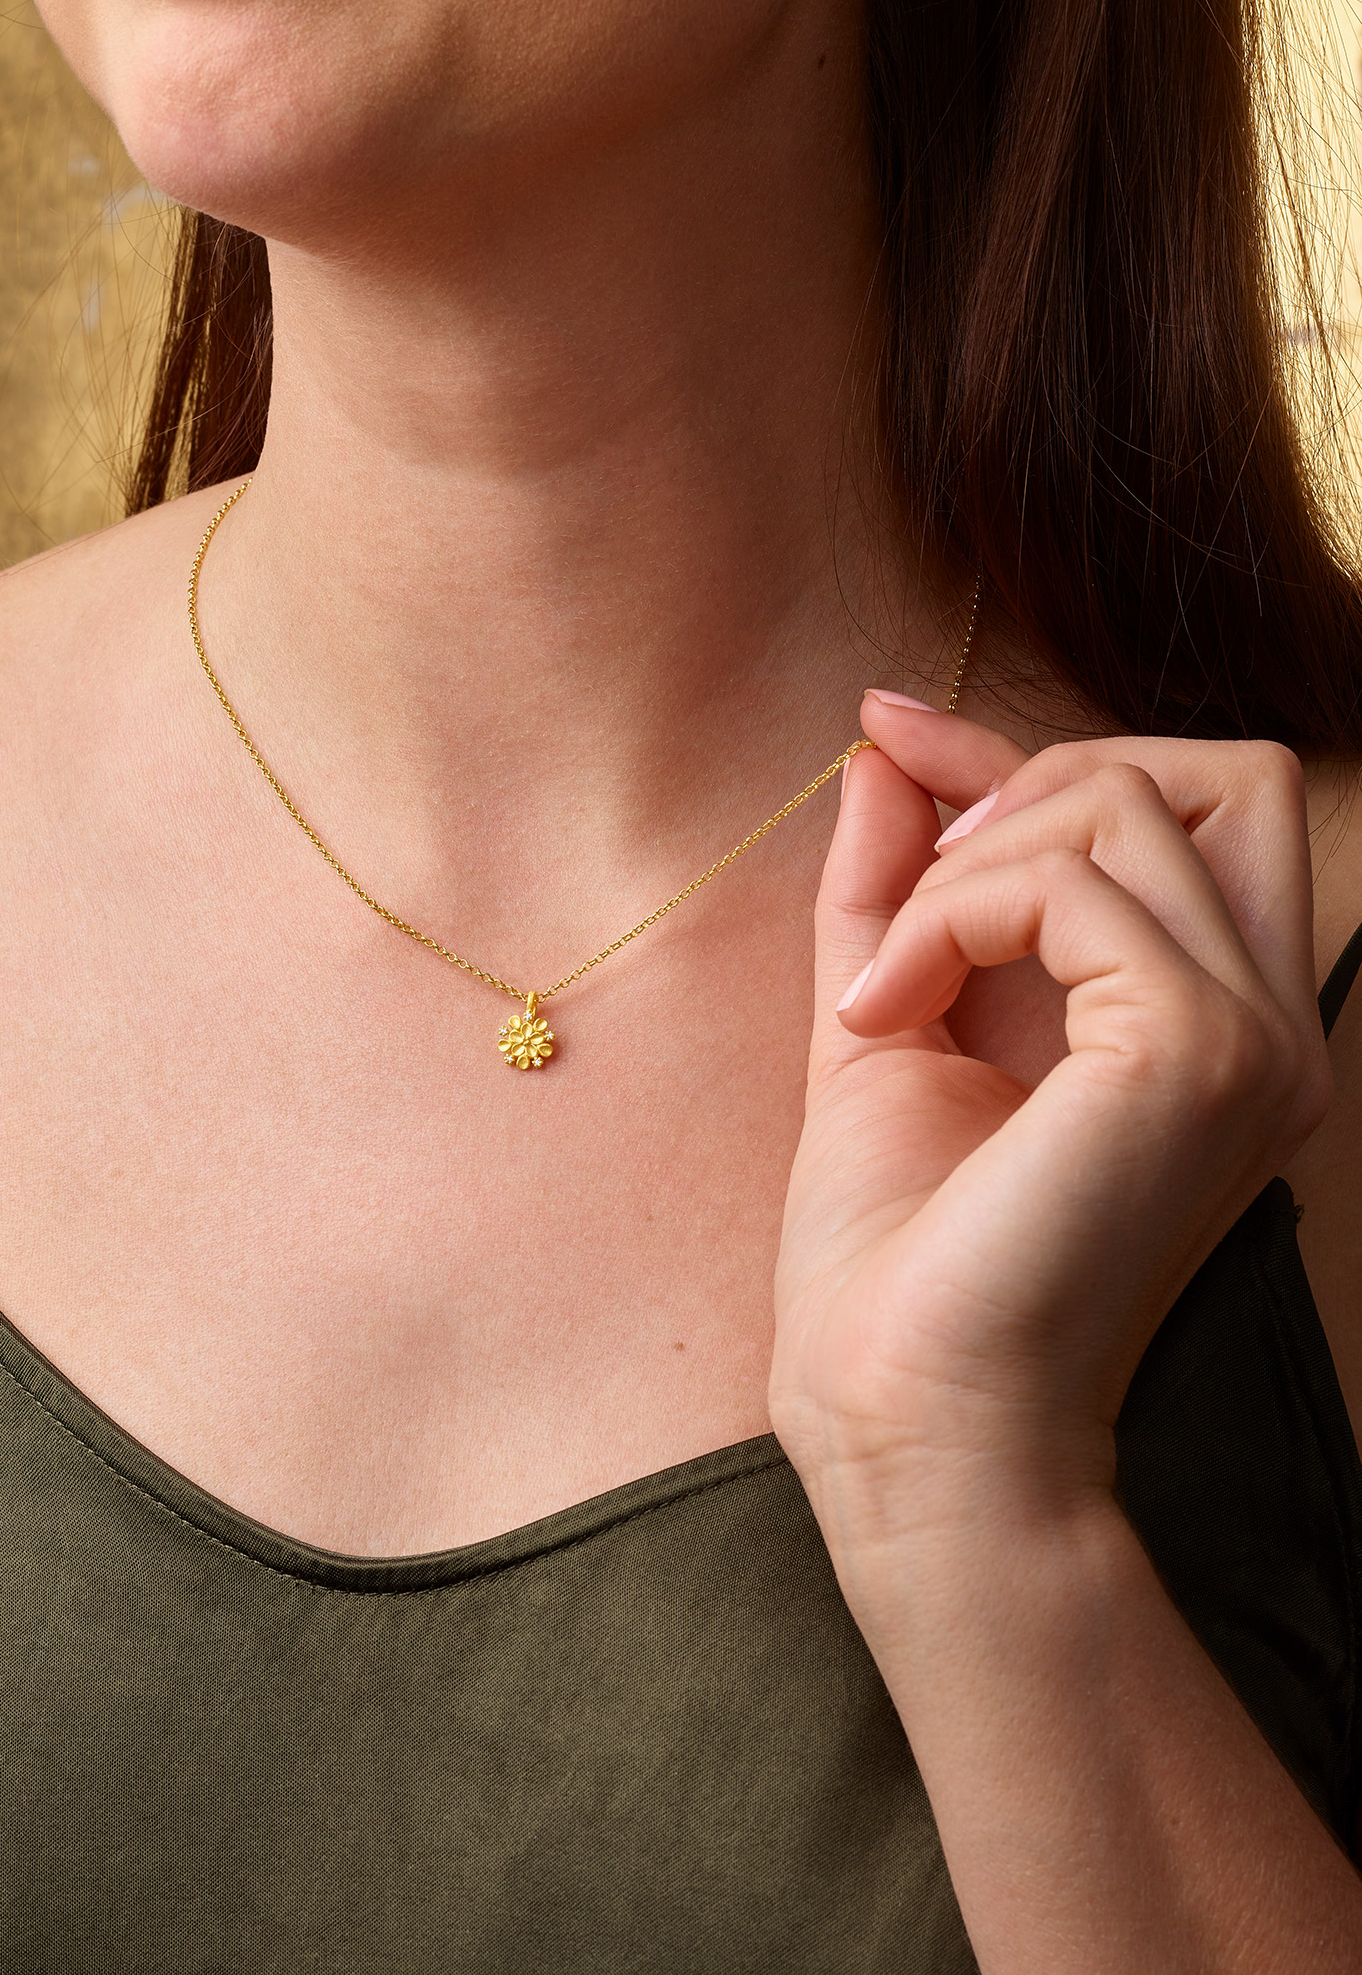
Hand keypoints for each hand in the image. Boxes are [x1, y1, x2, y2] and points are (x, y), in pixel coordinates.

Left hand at [769, 697, 1328, 1614]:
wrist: (904, 1421)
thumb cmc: (899, 1260)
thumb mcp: (891, 1020)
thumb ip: (900, 884)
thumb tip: (889, 747)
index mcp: (1213, 1027)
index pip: (1179, 809)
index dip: (1027, 750)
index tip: (890, 732)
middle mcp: (1268, 1025)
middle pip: (1220, 769)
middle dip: (1038, 775)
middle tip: (918, 886)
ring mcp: (1251, 1036)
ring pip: (1136, 801)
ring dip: (970, 863)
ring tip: (888, 986)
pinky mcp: (1196, 1049)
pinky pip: (1074, 882)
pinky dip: (949, 916)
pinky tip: (884, 1014)